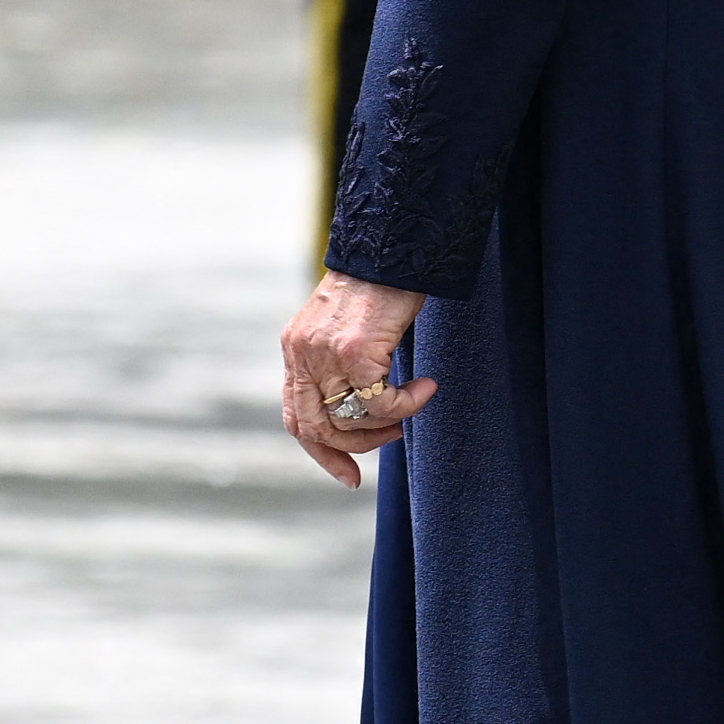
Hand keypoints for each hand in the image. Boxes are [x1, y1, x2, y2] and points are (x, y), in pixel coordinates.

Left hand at [282, 268, 433, 487]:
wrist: (392, 248)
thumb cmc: (380, 285)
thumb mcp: (346, 327)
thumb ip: (339, 363)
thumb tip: (361, 407)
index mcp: (296, 349)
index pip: (296, 416)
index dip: (321, 452)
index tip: (348, 475)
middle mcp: (302, 354)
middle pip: (316, 427)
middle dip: (356, 446)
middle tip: (391, 437)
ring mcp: (324, 354)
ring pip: (351, 419)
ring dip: (387, 424)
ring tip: (414, 404)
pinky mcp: (354, 351)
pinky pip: (381, 402)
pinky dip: (408, 404)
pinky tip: (427, 387)